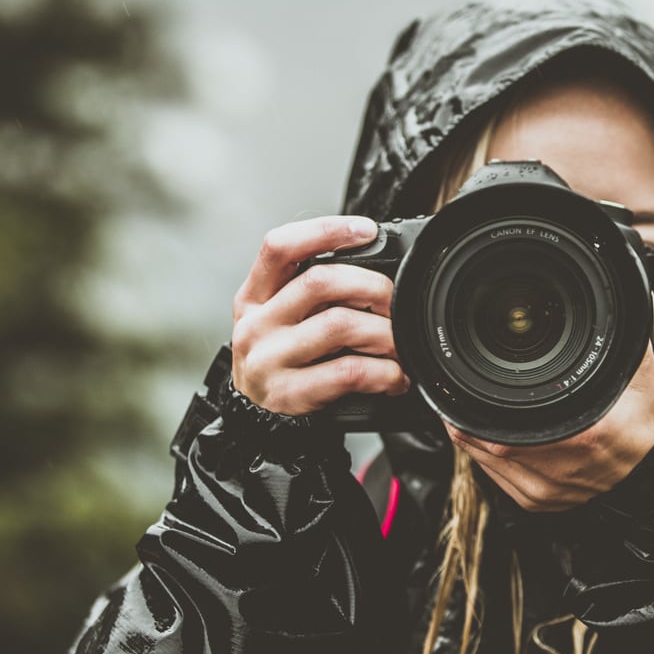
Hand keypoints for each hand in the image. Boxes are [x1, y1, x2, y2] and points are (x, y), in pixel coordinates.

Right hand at [230, 215, 410, 415]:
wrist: (257, 423)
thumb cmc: (283, 361)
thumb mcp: (281, 320)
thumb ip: (311, 291)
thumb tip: (375, 265)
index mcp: (254, 296)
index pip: (279, 247)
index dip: (323, 230)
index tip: (365, 230)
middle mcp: (255, 324)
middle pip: (319, 281)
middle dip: (372, 285)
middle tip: (396, 300)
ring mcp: (267, 360)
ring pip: (340, 324)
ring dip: (384, 332)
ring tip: (399, 343)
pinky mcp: (288, 394)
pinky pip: (348, 372)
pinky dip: (383, 372)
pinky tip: (394, 376)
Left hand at [445, 342, 653, 512]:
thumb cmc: (647, 421)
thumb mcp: (639, 371)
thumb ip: (625, 330)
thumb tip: (619, 290)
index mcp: (581, 437)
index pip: (502, 429)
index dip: (471, 406)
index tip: (462, 382)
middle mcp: (558, 470)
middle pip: (483, 443)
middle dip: (466, 413)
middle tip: (459, 389)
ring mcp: (547, 491)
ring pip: (483, 461)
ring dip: (472, 433)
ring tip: (468, 407)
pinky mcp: (540, 502)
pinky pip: (495, 478)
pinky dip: (485, 454)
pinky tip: (489, 434)